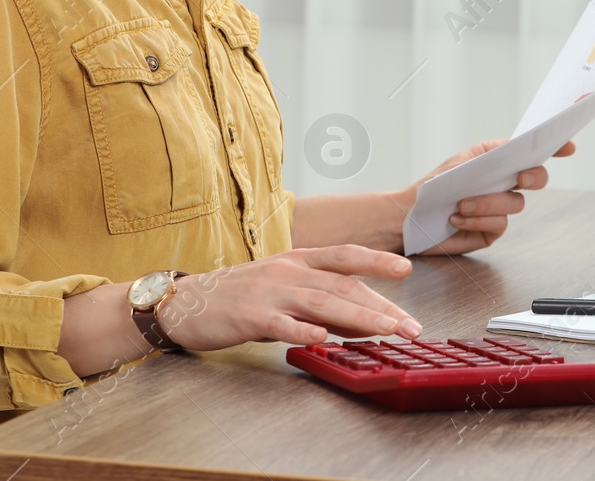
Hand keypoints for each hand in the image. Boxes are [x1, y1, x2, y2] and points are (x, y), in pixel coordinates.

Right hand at [157, 245, 420, 349]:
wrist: (186, 303)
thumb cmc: (239, 296)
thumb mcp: (284, 290)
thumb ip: (321, 303)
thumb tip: (363, 319)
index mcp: (297, 260)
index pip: (344, 257)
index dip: (376, 261)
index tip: (406, 269)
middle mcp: (287, 271)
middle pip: (341, 285)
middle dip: (380, 305)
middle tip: (409, 325)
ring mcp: (269, 292)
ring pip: (320, 302)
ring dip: (357, 317)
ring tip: (385, 330)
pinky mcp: (249, 316)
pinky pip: (280, 324)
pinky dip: (302, 330)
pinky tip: (322, 338)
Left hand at [402, 139, 576, 256]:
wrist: (409, 217)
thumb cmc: (433, 186)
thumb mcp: (461, 162)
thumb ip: (489, 156)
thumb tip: (514, 148)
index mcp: (497, 162)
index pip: (530, 153)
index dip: (554, 148)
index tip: (568, 147)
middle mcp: (503, 185)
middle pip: (537, 179)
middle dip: (534, 177)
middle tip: (521, 177)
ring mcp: (500, 210)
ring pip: (514, 204)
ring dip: (488, 203)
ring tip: (461, 204)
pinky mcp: (491, 232)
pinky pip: (498, 225)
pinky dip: (478, 219)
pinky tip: (457, 218)